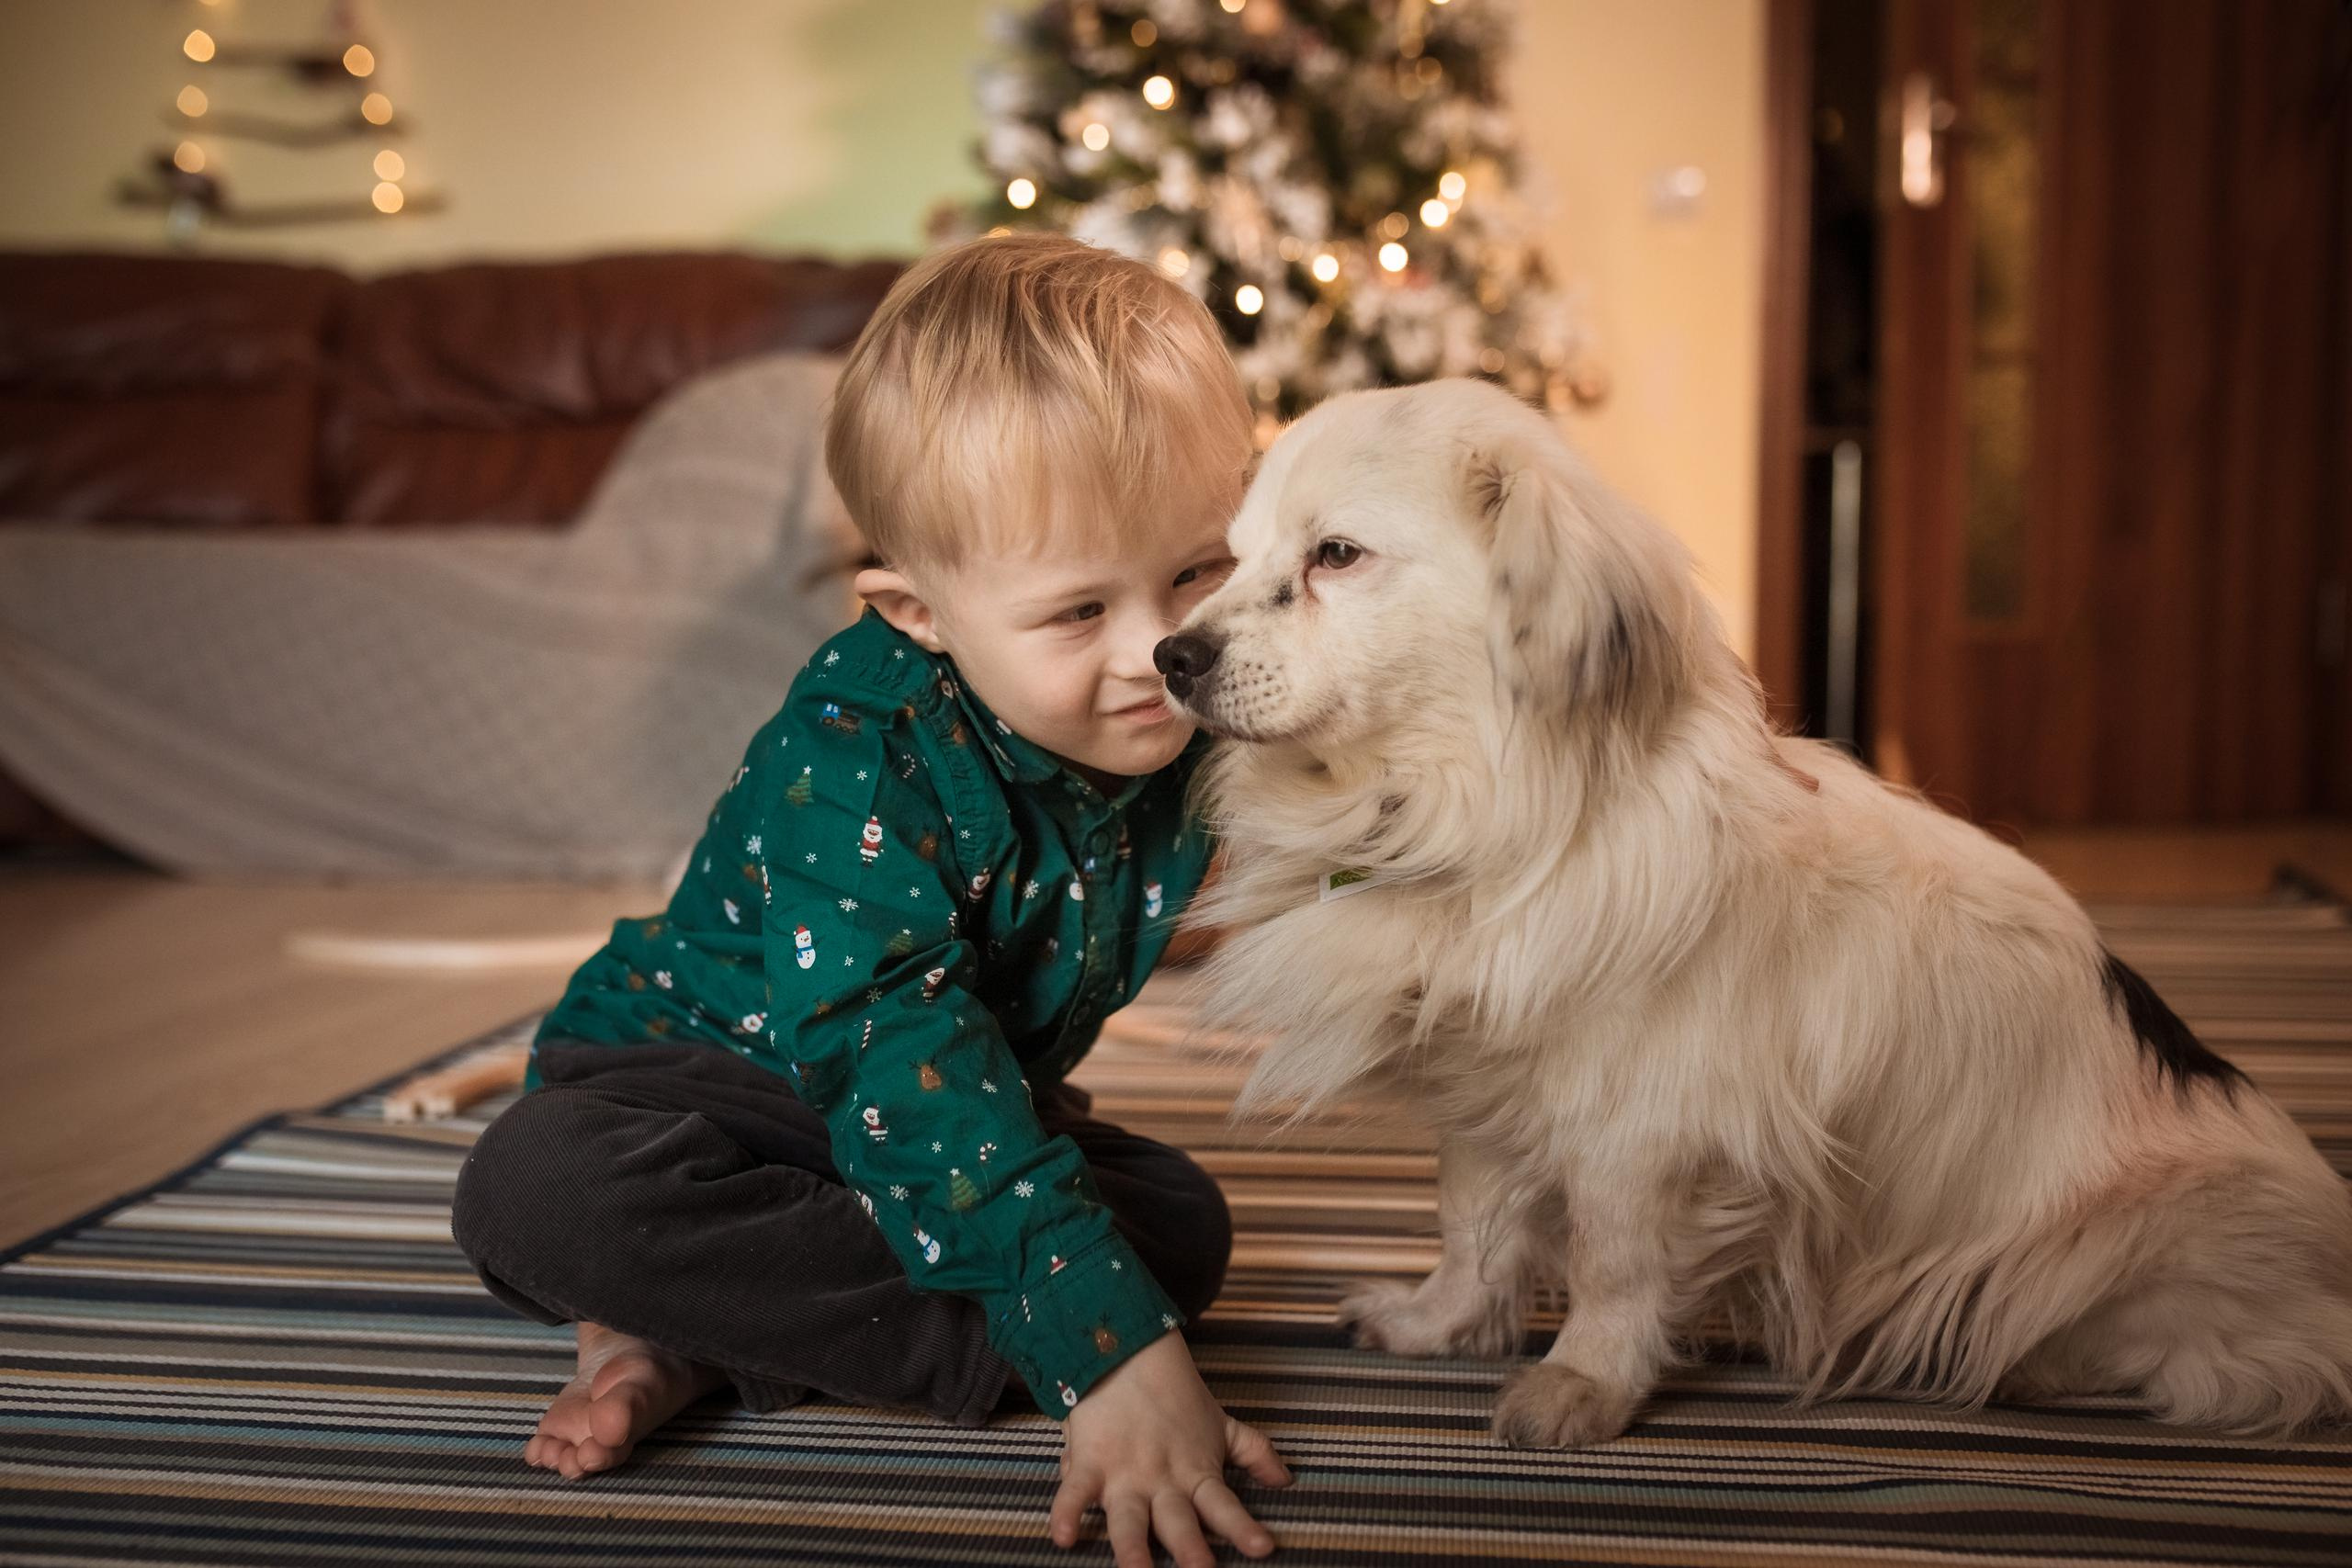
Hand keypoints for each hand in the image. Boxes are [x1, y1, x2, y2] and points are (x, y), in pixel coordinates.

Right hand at [1051, 1332, 1292, 1566]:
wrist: (1129, 1352)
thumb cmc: (1178, 1397)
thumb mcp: (1222, 1425)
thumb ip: (1254, 1452)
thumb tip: (1285, 1480)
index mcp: (1194, 1473)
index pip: (1223, 1506)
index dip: (1241, 1527)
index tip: (1263, 1547)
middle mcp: (1161, 1482)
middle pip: (1177, 1522)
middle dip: (1188, 1547)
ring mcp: (1124, 1475)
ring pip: (1128, 1519)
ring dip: (1131, 1547)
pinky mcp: (1089, 1464)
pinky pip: (1075, 1492)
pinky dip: (1066, 1513)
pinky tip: (1064, 1537)